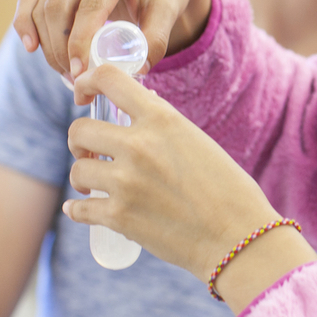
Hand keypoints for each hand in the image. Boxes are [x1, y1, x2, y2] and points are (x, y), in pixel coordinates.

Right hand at [12, 0, 212, 84]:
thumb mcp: (171, 8)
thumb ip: (156, 38)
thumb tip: (137, 69)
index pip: (90, 4)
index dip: (80, 41)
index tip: (80, 72)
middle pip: (59, 6)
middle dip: (62, 47)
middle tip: (75, 78)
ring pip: (44, 7)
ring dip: (49, 44)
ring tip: (68, 72)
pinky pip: (32, 0)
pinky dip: (26, 24)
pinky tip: (31, 46)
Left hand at [61, 64, 316, 309]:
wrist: (239, 238)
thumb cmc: (229, 191)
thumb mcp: (197, 142)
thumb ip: (164, 128)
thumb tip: (134, 116)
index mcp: (162, 119)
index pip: (109, 78)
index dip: (87, 80)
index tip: (83, 93)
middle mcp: (139, 145)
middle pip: (80, 129)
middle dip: (79, 141)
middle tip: (90, 153)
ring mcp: (125, 182)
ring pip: (77, 169)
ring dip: (82, 177)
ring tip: (94, 185)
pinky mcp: (119, 217)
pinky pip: (79, 208)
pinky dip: (77, 209)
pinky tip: (81, 208)